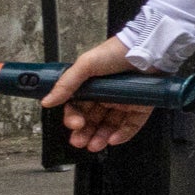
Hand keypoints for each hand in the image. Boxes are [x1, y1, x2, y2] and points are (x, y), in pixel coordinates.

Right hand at [45, 37, 159, 152]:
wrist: (147, 47)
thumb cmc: (116, 52)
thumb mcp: (86, 65)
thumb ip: (66, 84)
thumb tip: (47, 101)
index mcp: (91, 87)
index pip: (77, 108)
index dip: (73, 118)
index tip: (75, 125)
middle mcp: (107, 96)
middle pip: (92, 120)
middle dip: (84, 133)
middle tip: (80, 142)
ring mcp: (124, 102)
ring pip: (110, 125)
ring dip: (100, 137)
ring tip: (94, 146)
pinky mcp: (142, 106)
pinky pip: (131, 124)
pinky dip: (123, 134)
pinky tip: (113, 140)